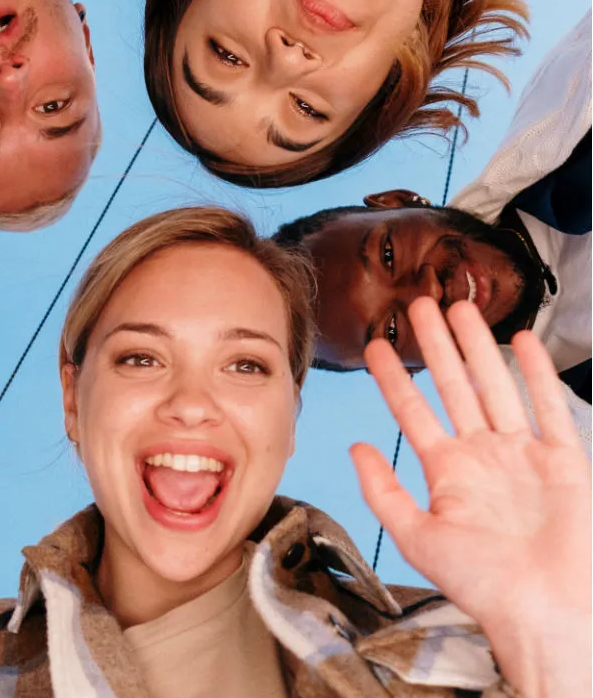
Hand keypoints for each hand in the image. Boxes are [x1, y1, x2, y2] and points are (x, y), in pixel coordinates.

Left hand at [350, 298, 590, 697]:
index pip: (412, 410)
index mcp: (447, 471)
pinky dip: (536, 374)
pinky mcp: (564, 461)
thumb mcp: (418, 536)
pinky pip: (548, 408)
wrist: (545, 614)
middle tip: (419, 305)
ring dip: (478, 346)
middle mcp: (483, 455)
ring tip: (461, 308)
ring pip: (495, 385)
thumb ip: (382, 491)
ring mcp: (522, 454)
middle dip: (436, 344)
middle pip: (454, 385)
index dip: (393, 377)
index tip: (375, 346)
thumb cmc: (485, 586)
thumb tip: (355, 448)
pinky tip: (520, 343)